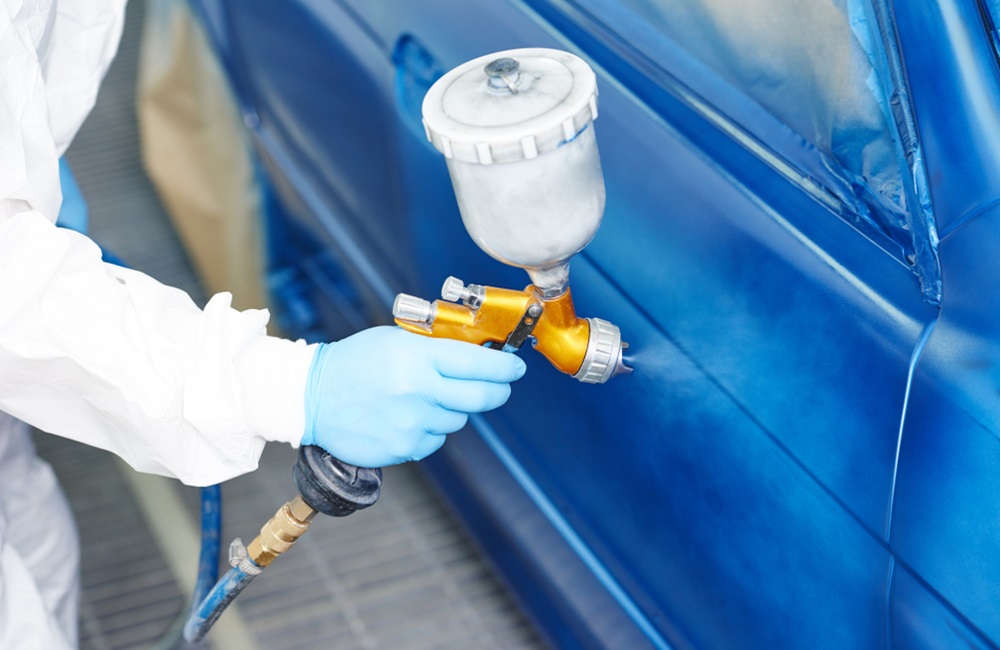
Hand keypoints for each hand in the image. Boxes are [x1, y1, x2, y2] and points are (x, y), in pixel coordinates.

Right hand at [301, 326, 525, 466]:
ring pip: (458, 420)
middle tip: (498, 385)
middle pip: (482, 397)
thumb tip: (478, 354)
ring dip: (452, 410)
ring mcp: (413, 422)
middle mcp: (420, 391)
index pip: (481, 363)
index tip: (516, 367)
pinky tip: (407, 417)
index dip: (506, 367)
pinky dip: (429, 430)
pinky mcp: (404, 447)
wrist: (310, 397)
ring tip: (425, 398)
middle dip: (496, 390)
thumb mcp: (396, 340)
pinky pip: (436, 440)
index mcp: (419, 358)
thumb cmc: (353, 363)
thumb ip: (436, 348)